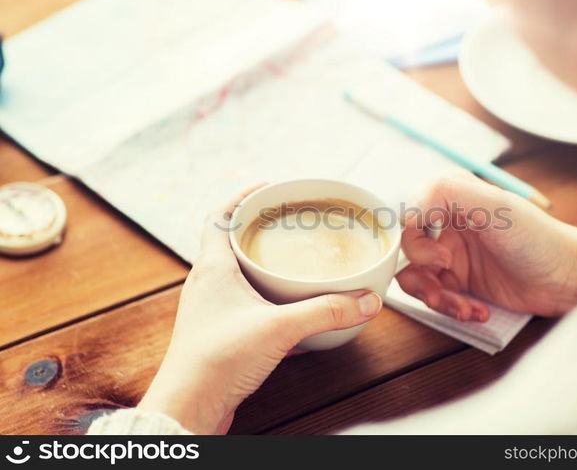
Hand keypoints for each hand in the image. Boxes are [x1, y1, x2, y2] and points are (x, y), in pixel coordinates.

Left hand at [138, 186, 382, 433]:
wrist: (189, 408)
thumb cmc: (216, 361)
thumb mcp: (279, 328)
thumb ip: (325, 312)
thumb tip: (366, 300)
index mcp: (212, 268)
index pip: (218, 216)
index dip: (241, 198)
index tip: (267, 188)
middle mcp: (207, 284)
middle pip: (229, 241)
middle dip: (259, 230)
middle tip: (289, 224)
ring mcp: (211, 310)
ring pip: (236, 274)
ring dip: (261, 264)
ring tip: (292, 262)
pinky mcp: (219, 334)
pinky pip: (243, 303)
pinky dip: (264, 297)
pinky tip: (287, 310)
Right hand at [398, 171, 576, 320]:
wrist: (568, 278)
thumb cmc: (538, 238)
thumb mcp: (494, 205)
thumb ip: (447, 192)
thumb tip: (408, 210)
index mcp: (452, 198)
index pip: (408, 214)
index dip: (413, 238)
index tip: (437, 254)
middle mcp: (449, 226)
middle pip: (407, 251)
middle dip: (422, 273)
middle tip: (447, 279)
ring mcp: (454, 256)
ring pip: (417, 278)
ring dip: (434, 296)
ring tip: (460, 308)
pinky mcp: (462, 284)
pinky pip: (438, 297)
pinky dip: (453, 308)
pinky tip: (478, 311)